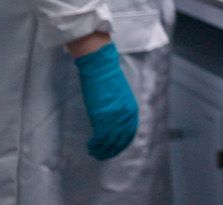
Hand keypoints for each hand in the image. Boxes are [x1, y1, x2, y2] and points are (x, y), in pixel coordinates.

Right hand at [74, 43, 139, 160]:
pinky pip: (100, 138)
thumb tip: (115, 123)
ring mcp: (114, 118)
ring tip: (94, 153)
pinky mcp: (102, 117)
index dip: (121, 144)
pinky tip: (90, 147)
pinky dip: (95, 145)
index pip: (129, 133)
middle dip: (111, 150)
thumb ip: (120, 111)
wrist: (101, 68)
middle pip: (120, 140)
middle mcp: (125, 116)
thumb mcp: (120, 97)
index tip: (114, 149)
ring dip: (102, 150)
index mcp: (131, 110)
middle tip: (102, 155)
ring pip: (110, 142)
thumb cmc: (108, 79)